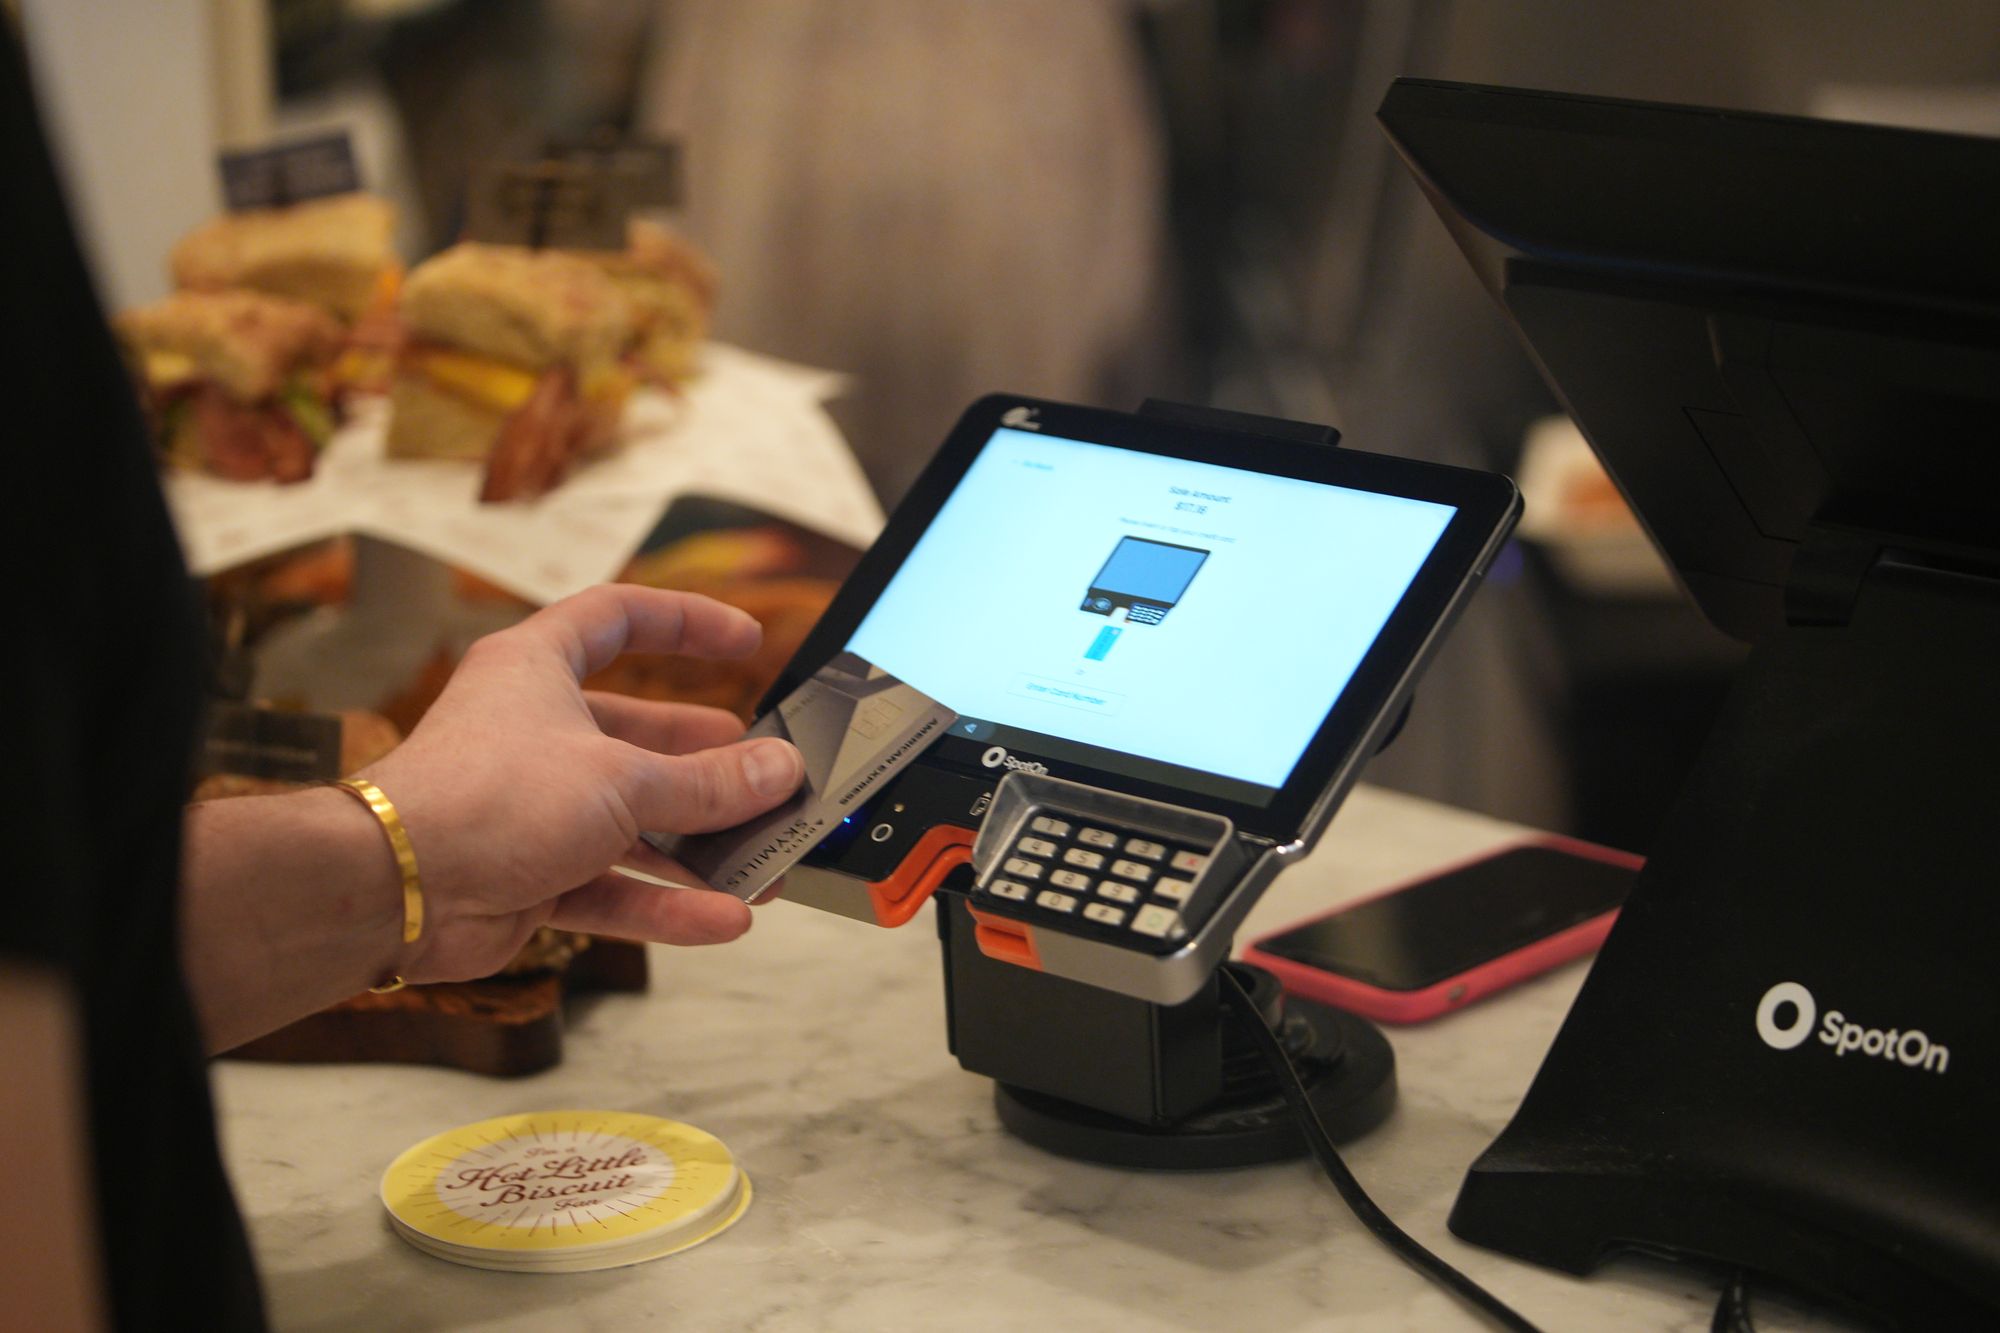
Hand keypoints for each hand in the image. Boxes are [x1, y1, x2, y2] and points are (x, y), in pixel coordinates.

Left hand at [360, 584, 803, 982]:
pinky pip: (613, 886)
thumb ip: (709, 782)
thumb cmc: (482, 801)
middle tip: (766, 779)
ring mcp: (532, 808)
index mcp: (537, 670)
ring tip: (763, 866)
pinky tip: (721, 917)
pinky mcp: (530, 875)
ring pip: (634, 823)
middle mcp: (534, 732)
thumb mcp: (622, 780)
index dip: (684, 622)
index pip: (619, 618)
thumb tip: (778, 770)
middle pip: (640, 737)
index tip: (744, 639)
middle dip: (709, 765)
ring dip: (699, 848)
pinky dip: (665, 903)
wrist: (395, 890)